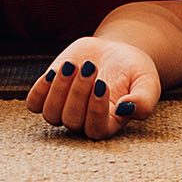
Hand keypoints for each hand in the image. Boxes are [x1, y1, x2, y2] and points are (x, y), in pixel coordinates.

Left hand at [27, 36, 160, 138]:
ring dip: (58, 89)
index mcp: (109, 124)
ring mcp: (64, 108)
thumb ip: (144, 100)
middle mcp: (84, 121)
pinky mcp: (49, 93)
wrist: (116, 52)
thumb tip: (127, 109)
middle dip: (78, 93)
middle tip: (89, 67)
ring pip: (51, 114)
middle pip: (72, 120)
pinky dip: (39, 90)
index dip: (95, 110)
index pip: (96, 129)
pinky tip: (53, 72)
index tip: (102, 84)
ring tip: (71, 66)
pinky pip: (34, 103)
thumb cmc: (134, 71)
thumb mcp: (147, 82)